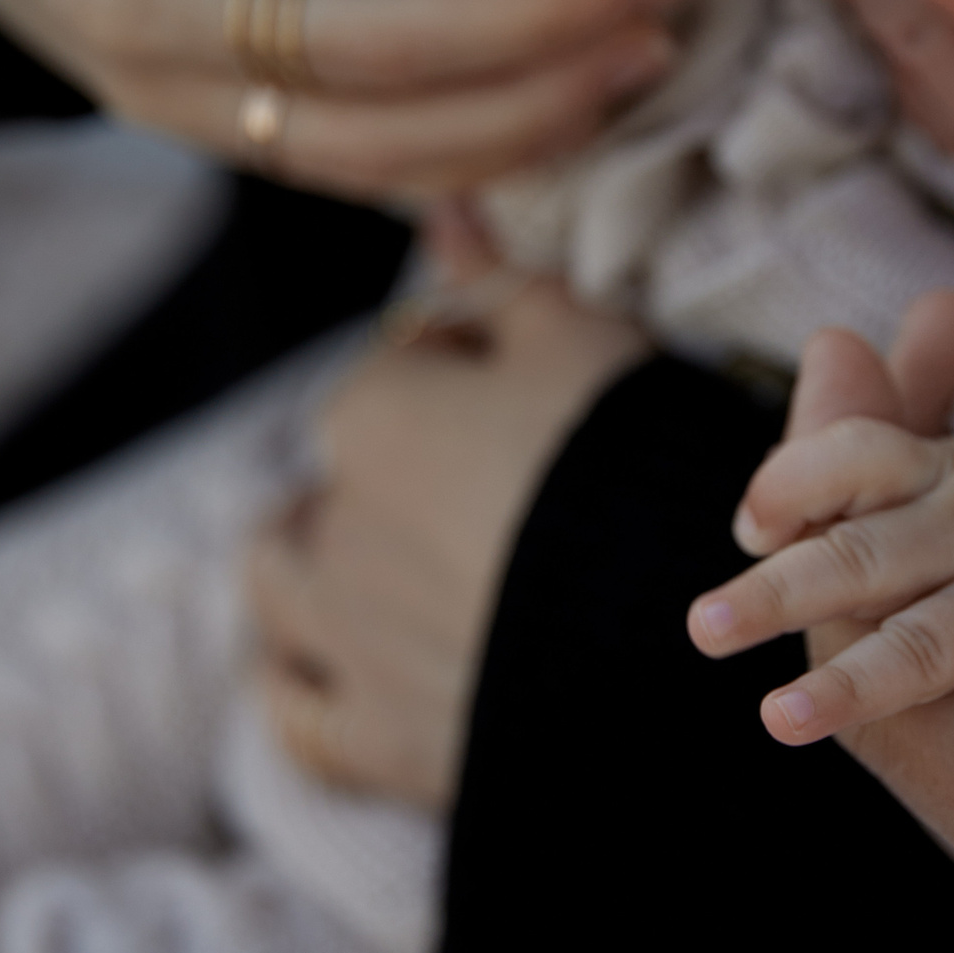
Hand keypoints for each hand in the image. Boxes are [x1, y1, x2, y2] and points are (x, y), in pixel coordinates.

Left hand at [246, 208, 648, 806]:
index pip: (400, 367)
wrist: (674, 650)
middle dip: (381, 475)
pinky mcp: (374, 740)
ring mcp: (342, 638)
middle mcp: (331, 523)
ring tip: (382, 570)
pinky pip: (296, 715)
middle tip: (482, 493)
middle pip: (333, 474)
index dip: (465, 373)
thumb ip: (500, 280)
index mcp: (373, 415)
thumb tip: (441, 212)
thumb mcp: (584, 342)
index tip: (535, 402)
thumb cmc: (633, 472)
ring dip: (312, 565)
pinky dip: (304, 686)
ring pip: (280, 582)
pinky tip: (338, 672)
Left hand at [688, 292, 953, 853]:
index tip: (752, 523)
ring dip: (857, 681)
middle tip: (706, 626)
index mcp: (948, 468)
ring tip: (779, 719)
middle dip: (787, 590)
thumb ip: (888, 409)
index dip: (799, 480)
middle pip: (869, 553)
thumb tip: (835, 345)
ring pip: (929, 641)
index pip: (858, 457)